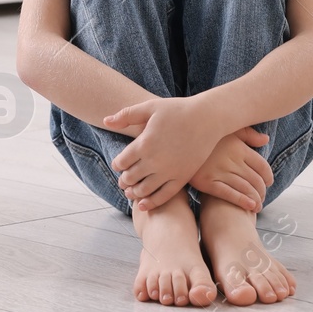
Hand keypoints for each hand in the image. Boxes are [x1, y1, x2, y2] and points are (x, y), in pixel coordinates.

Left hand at [104, 96, 217, 211]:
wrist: (207, 118)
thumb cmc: (178, 110)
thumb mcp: (150, 107)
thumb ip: (126, 115)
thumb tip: (105, 121)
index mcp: (144, 143)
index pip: (121, 162)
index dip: (117, 165)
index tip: (119, 164)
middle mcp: (154, 160)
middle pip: (130, 178)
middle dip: (123, 180)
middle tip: (123, 180)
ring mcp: (169, 171)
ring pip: (143, 190)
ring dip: (133, 193)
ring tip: (131, 192)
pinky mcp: (182, 178)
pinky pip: (163, 196)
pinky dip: (151, 203)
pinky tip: (143, 205)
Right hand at [189, 128, 273, 211]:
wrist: (178, 140)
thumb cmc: (206, 135)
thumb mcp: (228, 129)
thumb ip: (248, 134)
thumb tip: (266, 140)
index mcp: (238, 147)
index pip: (262, 166)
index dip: (268, 177)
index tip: (268, 183)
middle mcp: (231, 159)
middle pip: (255, 180)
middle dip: (262, 191)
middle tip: (262, 197)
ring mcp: (218, 171)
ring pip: (245, 188)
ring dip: (255, 199)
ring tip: (258, 206)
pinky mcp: (206, 182)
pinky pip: (229, 194)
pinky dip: (242, 201)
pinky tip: (250, 207)